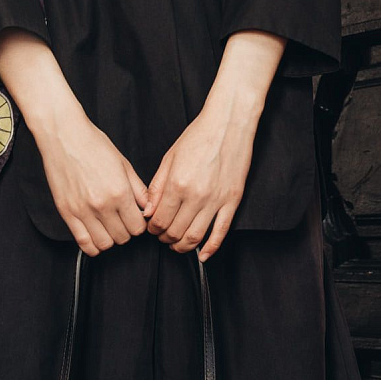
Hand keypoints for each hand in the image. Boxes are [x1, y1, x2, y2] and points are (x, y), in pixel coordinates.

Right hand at [33, 107, 150, 253]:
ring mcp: (83, 211)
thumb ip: (139, 190)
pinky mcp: (67, 213)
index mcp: (120, 192)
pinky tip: (96, 235)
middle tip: (123, 219)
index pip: (138, 227)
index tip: (135, 217)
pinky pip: (83, 242)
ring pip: (104, 244)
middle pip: (123, 237)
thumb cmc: (93, 145)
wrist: (64, 136)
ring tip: (109, 226)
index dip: (139, 224)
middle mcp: (102, 205)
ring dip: (110, 238)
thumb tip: (148, 208)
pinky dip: (92, 245)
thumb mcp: (124, 164)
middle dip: (126, 230)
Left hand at [143, 105, 257, 258]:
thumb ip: (157, 187)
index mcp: (177, 184)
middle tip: (162, 237)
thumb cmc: (199, 136)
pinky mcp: (232, 201)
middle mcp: (196, 195)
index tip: (152, 228)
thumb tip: (148, 211)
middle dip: (165, 239)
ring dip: (183, 246)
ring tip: (177, 245)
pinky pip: (221, 231)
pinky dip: (211, 248)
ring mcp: (216, 200)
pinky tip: (203, 255)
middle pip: (175, 231)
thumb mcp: (169, 158)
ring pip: (196, 236)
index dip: (152, 229)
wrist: (228, 124)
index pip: (159, 220)